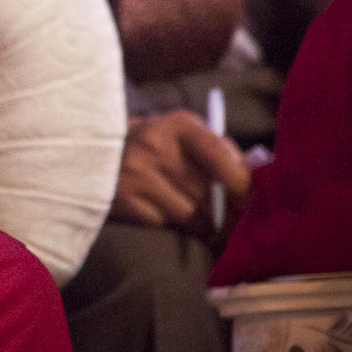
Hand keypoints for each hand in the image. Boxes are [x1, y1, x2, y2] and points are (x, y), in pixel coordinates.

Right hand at [110, 111, 249, 234]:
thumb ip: (221, 150)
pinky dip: (178, 226)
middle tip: (236, 218)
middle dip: (228, 211)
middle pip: (210, 194)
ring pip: (193, 216)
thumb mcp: (185, 133)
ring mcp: (138, 176)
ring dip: (206, 223)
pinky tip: (172, 214)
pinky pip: (169, 226)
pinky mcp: (126, 202)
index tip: (251, 200)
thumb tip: (256, 176)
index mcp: (178, 125)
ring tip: (205, 218)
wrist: (96, 151)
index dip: (240, 182)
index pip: (218, 153)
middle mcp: (156, 147)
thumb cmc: (156, 143)